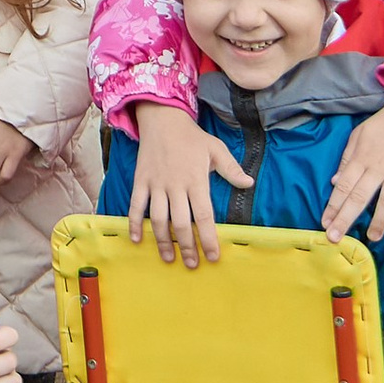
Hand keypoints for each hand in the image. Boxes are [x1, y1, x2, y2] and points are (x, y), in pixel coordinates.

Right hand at [124, 103, 252, 267]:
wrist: (161, 119)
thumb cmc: (192, 137)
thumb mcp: (216, 148)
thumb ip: (231, 169)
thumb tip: (249, 183)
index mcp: (196, 180)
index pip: (204, 215)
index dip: (209, 238)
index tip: (213, 256)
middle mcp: (175, 185)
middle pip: (181, 222)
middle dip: (188, 246)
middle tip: (193, 264)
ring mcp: (156, 184)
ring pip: (158, 218)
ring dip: (163, 241)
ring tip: (170, 258)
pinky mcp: (140, 181)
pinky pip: (135, 205)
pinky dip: (134, 223)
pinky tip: (137, 240)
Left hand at [322, 82, 383, 243]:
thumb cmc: (383, 124)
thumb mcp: (358, 136)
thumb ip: (346, 159)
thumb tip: (333, 182)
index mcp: (361, 159)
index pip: (343, 187)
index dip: (333, 206)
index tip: (324, 224)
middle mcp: (378, 167)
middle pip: (359, 196)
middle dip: (345, 218)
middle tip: (335, 238)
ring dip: (380, 219)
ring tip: (372, 237)